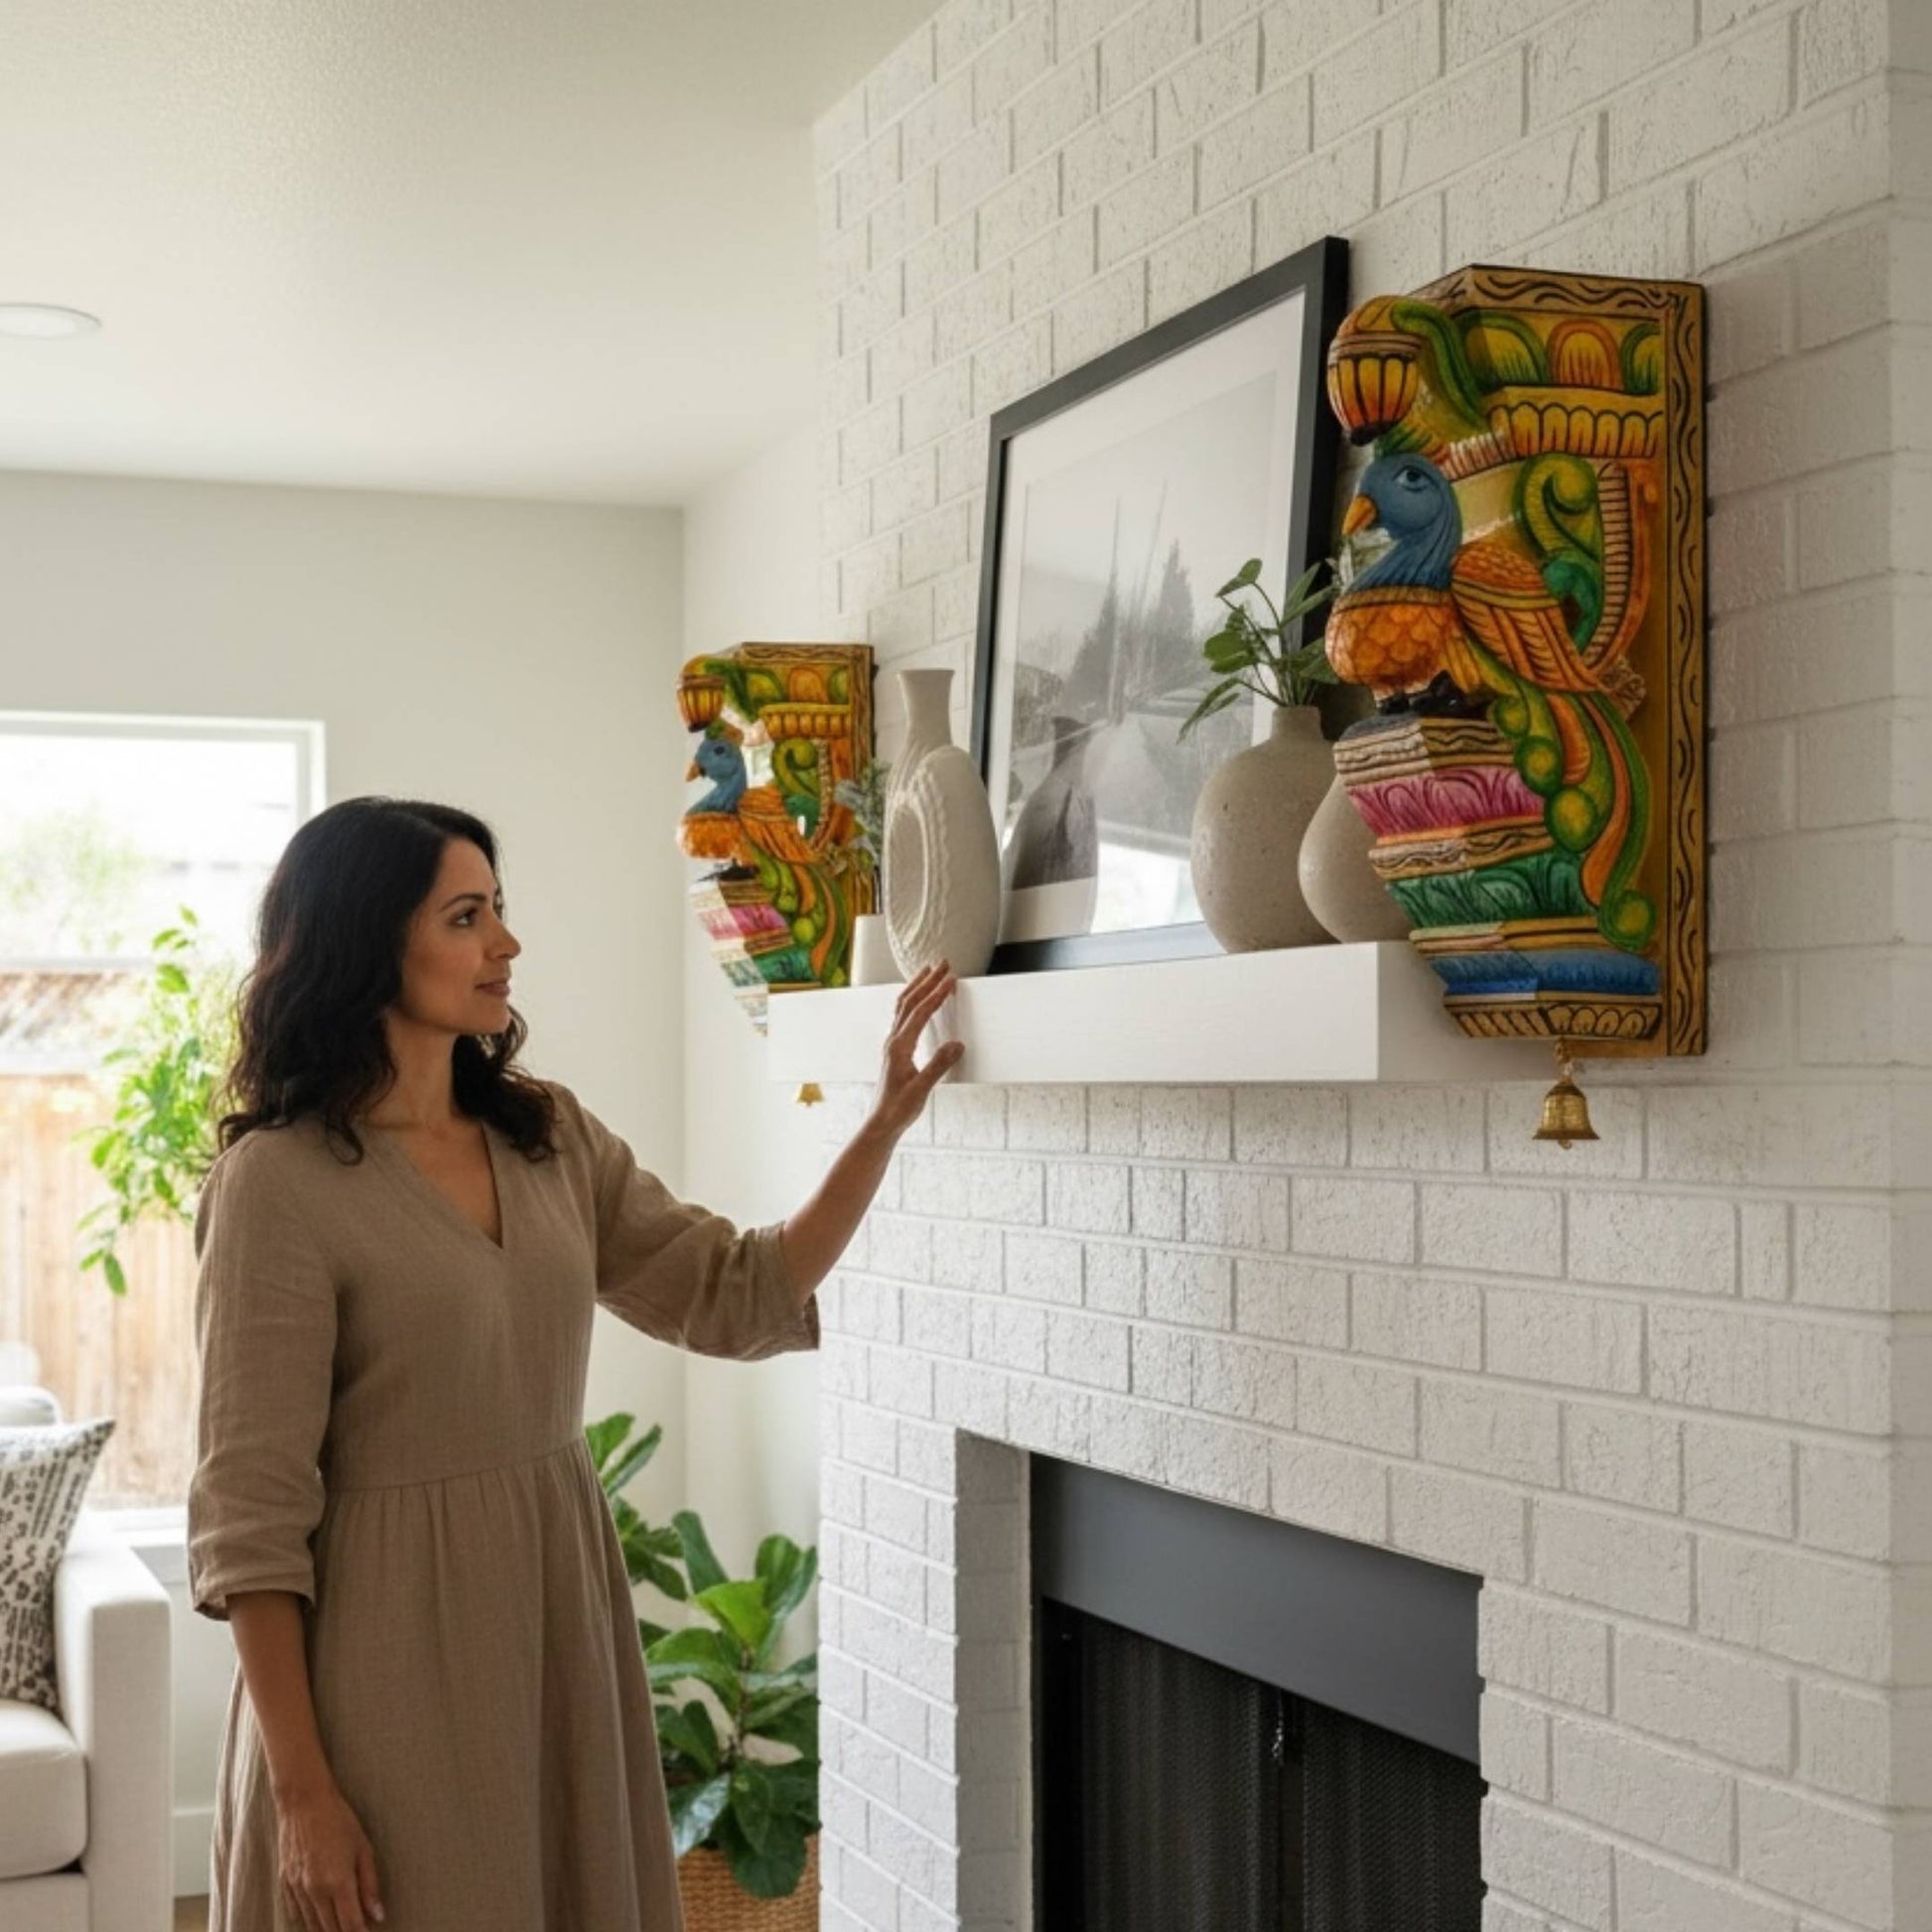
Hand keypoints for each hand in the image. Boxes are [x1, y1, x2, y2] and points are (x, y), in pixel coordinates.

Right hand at [277, 1780, 384, 1929]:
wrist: (304, 1802)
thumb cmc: (339, 1820)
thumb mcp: (363, 1848)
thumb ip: (370, 1885)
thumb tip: (378, 1915)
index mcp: (338, 1882)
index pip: (350, 1924)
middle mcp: (315, 1891)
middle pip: (330, 1929)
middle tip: (356, 1930)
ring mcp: (297, 1889)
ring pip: (311, 1925)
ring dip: (326, 1931)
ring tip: (339, 1929)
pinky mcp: (284, 1884)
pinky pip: (295, 1914)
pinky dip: (307, 1921)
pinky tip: (317, 1920)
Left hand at [868, 959, 964, 1140]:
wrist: (882, 1122)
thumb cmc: (899, 1108)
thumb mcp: (921, 1089)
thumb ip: (938, 1065)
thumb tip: (957, 1044)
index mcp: (899, 1047)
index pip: (920, 1013)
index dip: (936, 994)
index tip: (951, 979)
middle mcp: (893, 1040)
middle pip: (909, 1002)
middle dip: (927, 981)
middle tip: (943, 963)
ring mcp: (892, 1043)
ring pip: (903, 1006)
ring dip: (917, 986)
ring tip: (929, 971)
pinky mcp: (895, 1049)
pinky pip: (903, 1016)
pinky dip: (913, 1000)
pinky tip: (919, 999)